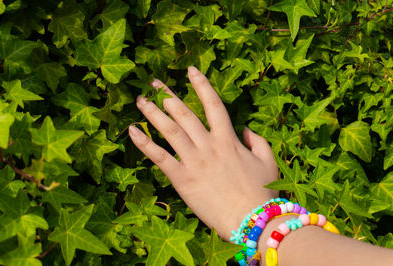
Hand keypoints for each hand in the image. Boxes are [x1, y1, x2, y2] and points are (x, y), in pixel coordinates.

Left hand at [129, 66, 278, 239]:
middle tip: (153, 83)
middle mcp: (208, 144)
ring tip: (140, 100)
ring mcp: (194, 160)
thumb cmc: (262, 192)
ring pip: (169, 130)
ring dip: (152, 112)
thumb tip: (245, 129)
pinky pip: (159, 157)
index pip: (213, 104)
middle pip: (184, 113)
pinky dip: (144, 143)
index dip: (201, 84)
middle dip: (167, 95)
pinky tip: (132, 130)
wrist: (252, 220)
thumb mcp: (267, 161)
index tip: (190, 70)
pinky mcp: (182, 179)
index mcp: (228, 138)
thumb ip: (257, 141)